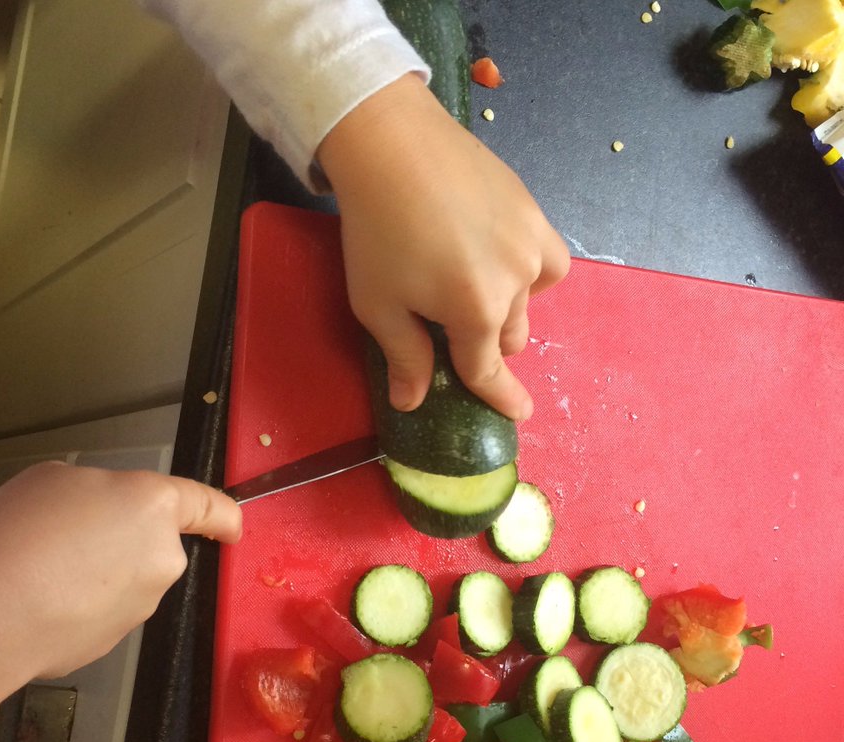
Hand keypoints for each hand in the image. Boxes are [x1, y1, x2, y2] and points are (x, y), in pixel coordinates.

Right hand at [0, 463, 241, 741]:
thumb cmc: (16, 533)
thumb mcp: (53, 479)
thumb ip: (98, 493)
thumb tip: (102, 520)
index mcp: (153, 506)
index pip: (207, 506)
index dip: (221, 514)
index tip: (231, 525)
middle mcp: (161, 559)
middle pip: (151, 545)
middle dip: (118, 542)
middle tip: (60, 536)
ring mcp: (140, 608)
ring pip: (121, 582)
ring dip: (91, 576)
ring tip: (36, 569)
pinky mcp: (113, 644)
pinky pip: (97, 614)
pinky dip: (74, 608)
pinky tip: (35, 603)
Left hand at [317, 74, 569, 419]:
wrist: (393, 145)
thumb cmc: (376, 232)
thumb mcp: (378, 305)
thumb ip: (405, 357)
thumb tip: (414, 403)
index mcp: (477, 312)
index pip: (488, 369)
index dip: (498, 396)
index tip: (517, 415)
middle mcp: (517, 281)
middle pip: (510, 336)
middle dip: (484, 342)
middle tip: (447, 322)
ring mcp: (531, 242)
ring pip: (531, 300)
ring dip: (506, 308)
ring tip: (467, 284)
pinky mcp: (534, 211)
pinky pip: (546, 261)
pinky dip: (528, 272)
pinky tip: (496, 258)